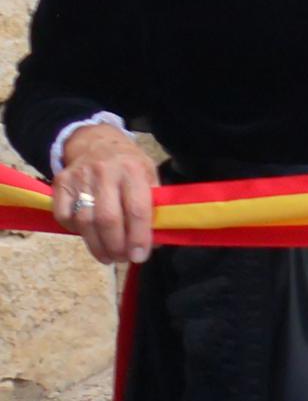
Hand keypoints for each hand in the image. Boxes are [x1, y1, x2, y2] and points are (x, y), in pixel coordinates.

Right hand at [53, 124, 156, 266]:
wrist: (95, 142)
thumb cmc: (129, 164)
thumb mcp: (150, 175)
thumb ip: (154, 205)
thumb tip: (154, 243)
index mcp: (133, 170)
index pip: (137, 209)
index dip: (139, 237)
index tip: (139, 256)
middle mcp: (104, 172)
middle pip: (108, 218)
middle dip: (116, 246)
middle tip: (122, 259)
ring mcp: (79, 177)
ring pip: (85, 221)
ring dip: (97, 245)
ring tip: (108, 257)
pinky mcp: (60, 183)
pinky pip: (64, 215)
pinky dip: (75, 231)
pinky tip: (89, 236)